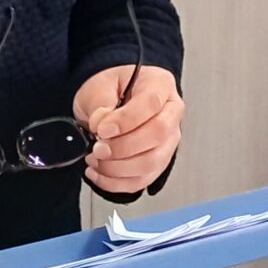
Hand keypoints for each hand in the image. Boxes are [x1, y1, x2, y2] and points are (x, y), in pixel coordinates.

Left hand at [74, 65, 184, 196]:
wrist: (109, 101)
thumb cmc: (111, 89)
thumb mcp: (100, 86)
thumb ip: (101, 104)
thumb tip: (101, 124)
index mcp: (160, 85)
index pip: (151, 103)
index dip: (126, 120)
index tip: (102, 129)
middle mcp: (170, 113)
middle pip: (158, 134)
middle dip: (123, 147)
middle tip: (98, 147)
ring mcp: (168, 140)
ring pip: (152, 162)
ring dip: (118, 168)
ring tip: (96, 159)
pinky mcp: (158, 162)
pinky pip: (142, 180)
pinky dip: (116, 182)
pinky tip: (99, 172)